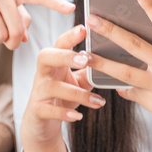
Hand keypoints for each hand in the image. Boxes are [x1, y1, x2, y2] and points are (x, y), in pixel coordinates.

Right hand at [20, 25, 106, 149]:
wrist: (43, 122)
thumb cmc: (64, 95)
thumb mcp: (79, 80)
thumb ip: (91, 70)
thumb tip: (114, 59)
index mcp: (55, 61)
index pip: (60, 43)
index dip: (70, 35)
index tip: (84, 29)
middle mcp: (43, 73)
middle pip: (45, 56)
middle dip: (64, 56)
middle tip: (85, 59)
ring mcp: (39, 91)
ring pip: (53, 87)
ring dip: (77, 93)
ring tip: (97, 101)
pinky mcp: (37, 110)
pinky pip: (48, 110)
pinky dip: (63, 113)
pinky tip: (78, 117)